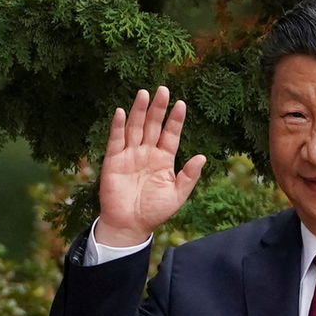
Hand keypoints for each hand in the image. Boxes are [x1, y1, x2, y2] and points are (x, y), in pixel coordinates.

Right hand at [95, 86, 206, 246]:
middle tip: (163, 89)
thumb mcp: (177, 195)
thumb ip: (188, 176)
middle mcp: (147, 153)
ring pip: (135, 128)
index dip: (175, 120)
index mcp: (164, 160)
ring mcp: (130, 155)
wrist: (130, 225)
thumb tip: (202, 157)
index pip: (171, 135)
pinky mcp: (113, 161)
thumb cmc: (154, 212)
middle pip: (153, 126)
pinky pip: (116, 140)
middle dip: (158, 108)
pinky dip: (118, 126)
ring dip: (139, 111)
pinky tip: (122, 112)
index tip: (181, 104)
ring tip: (144, 93)